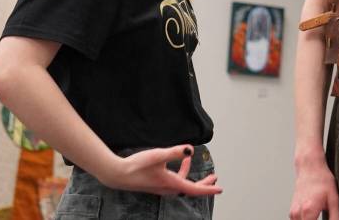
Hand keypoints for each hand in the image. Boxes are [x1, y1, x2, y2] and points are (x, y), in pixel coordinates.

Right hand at [98, 145, 221, 196]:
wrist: (118, 174)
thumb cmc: (137, 166)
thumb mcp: (158, 156)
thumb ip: (174, 152)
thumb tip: (191, 150)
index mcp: (171, 183)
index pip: (194, 189)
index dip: (208, 188)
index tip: (219, 188)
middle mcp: (168, 188)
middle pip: (190, 188)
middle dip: (203, 184)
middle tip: (214, 178)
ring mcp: (162, 187)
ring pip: (181, 183)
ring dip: (189, 175)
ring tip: (191, 162)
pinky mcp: (156, 183)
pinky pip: (173, 179)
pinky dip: (178, 170)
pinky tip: (175, 160)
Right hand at [289, 159, 338, 219]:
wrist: (310, 167)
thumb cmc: (322, 180)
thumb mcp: (334, 200)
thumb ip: (335, 217)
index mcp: (308, 212)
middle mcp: (298, 214)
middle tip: (324, 218)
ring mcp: (293, 213)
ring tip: (320, 217)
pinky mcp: (293, 212)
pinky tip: (314, 218)